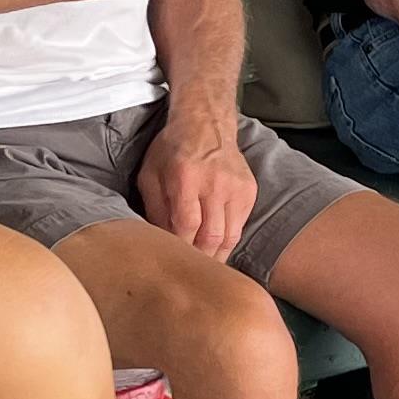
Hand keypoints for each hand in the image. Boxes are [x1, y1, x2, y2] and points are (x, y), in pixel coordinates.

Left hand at [140, 113, 258, 260]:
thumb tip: (160, 241)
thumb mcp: (150, 175)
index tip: (174, 260)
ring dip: (217, 255)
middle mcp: (215, 183)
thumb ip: (153, 208)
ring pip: (230, 236)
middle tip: (190, 274)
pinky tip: (216, 245)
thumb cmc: (172, 150)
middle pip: (212, 236)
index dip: (181, 248)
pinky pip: (240, 226)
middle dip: (200, 260)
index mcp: (186, 178)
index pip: (187, 225)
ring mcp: (236, 188)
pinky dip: (228, 239)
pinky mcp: (249, 191)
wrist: (206, 124)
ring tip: (205, 267)